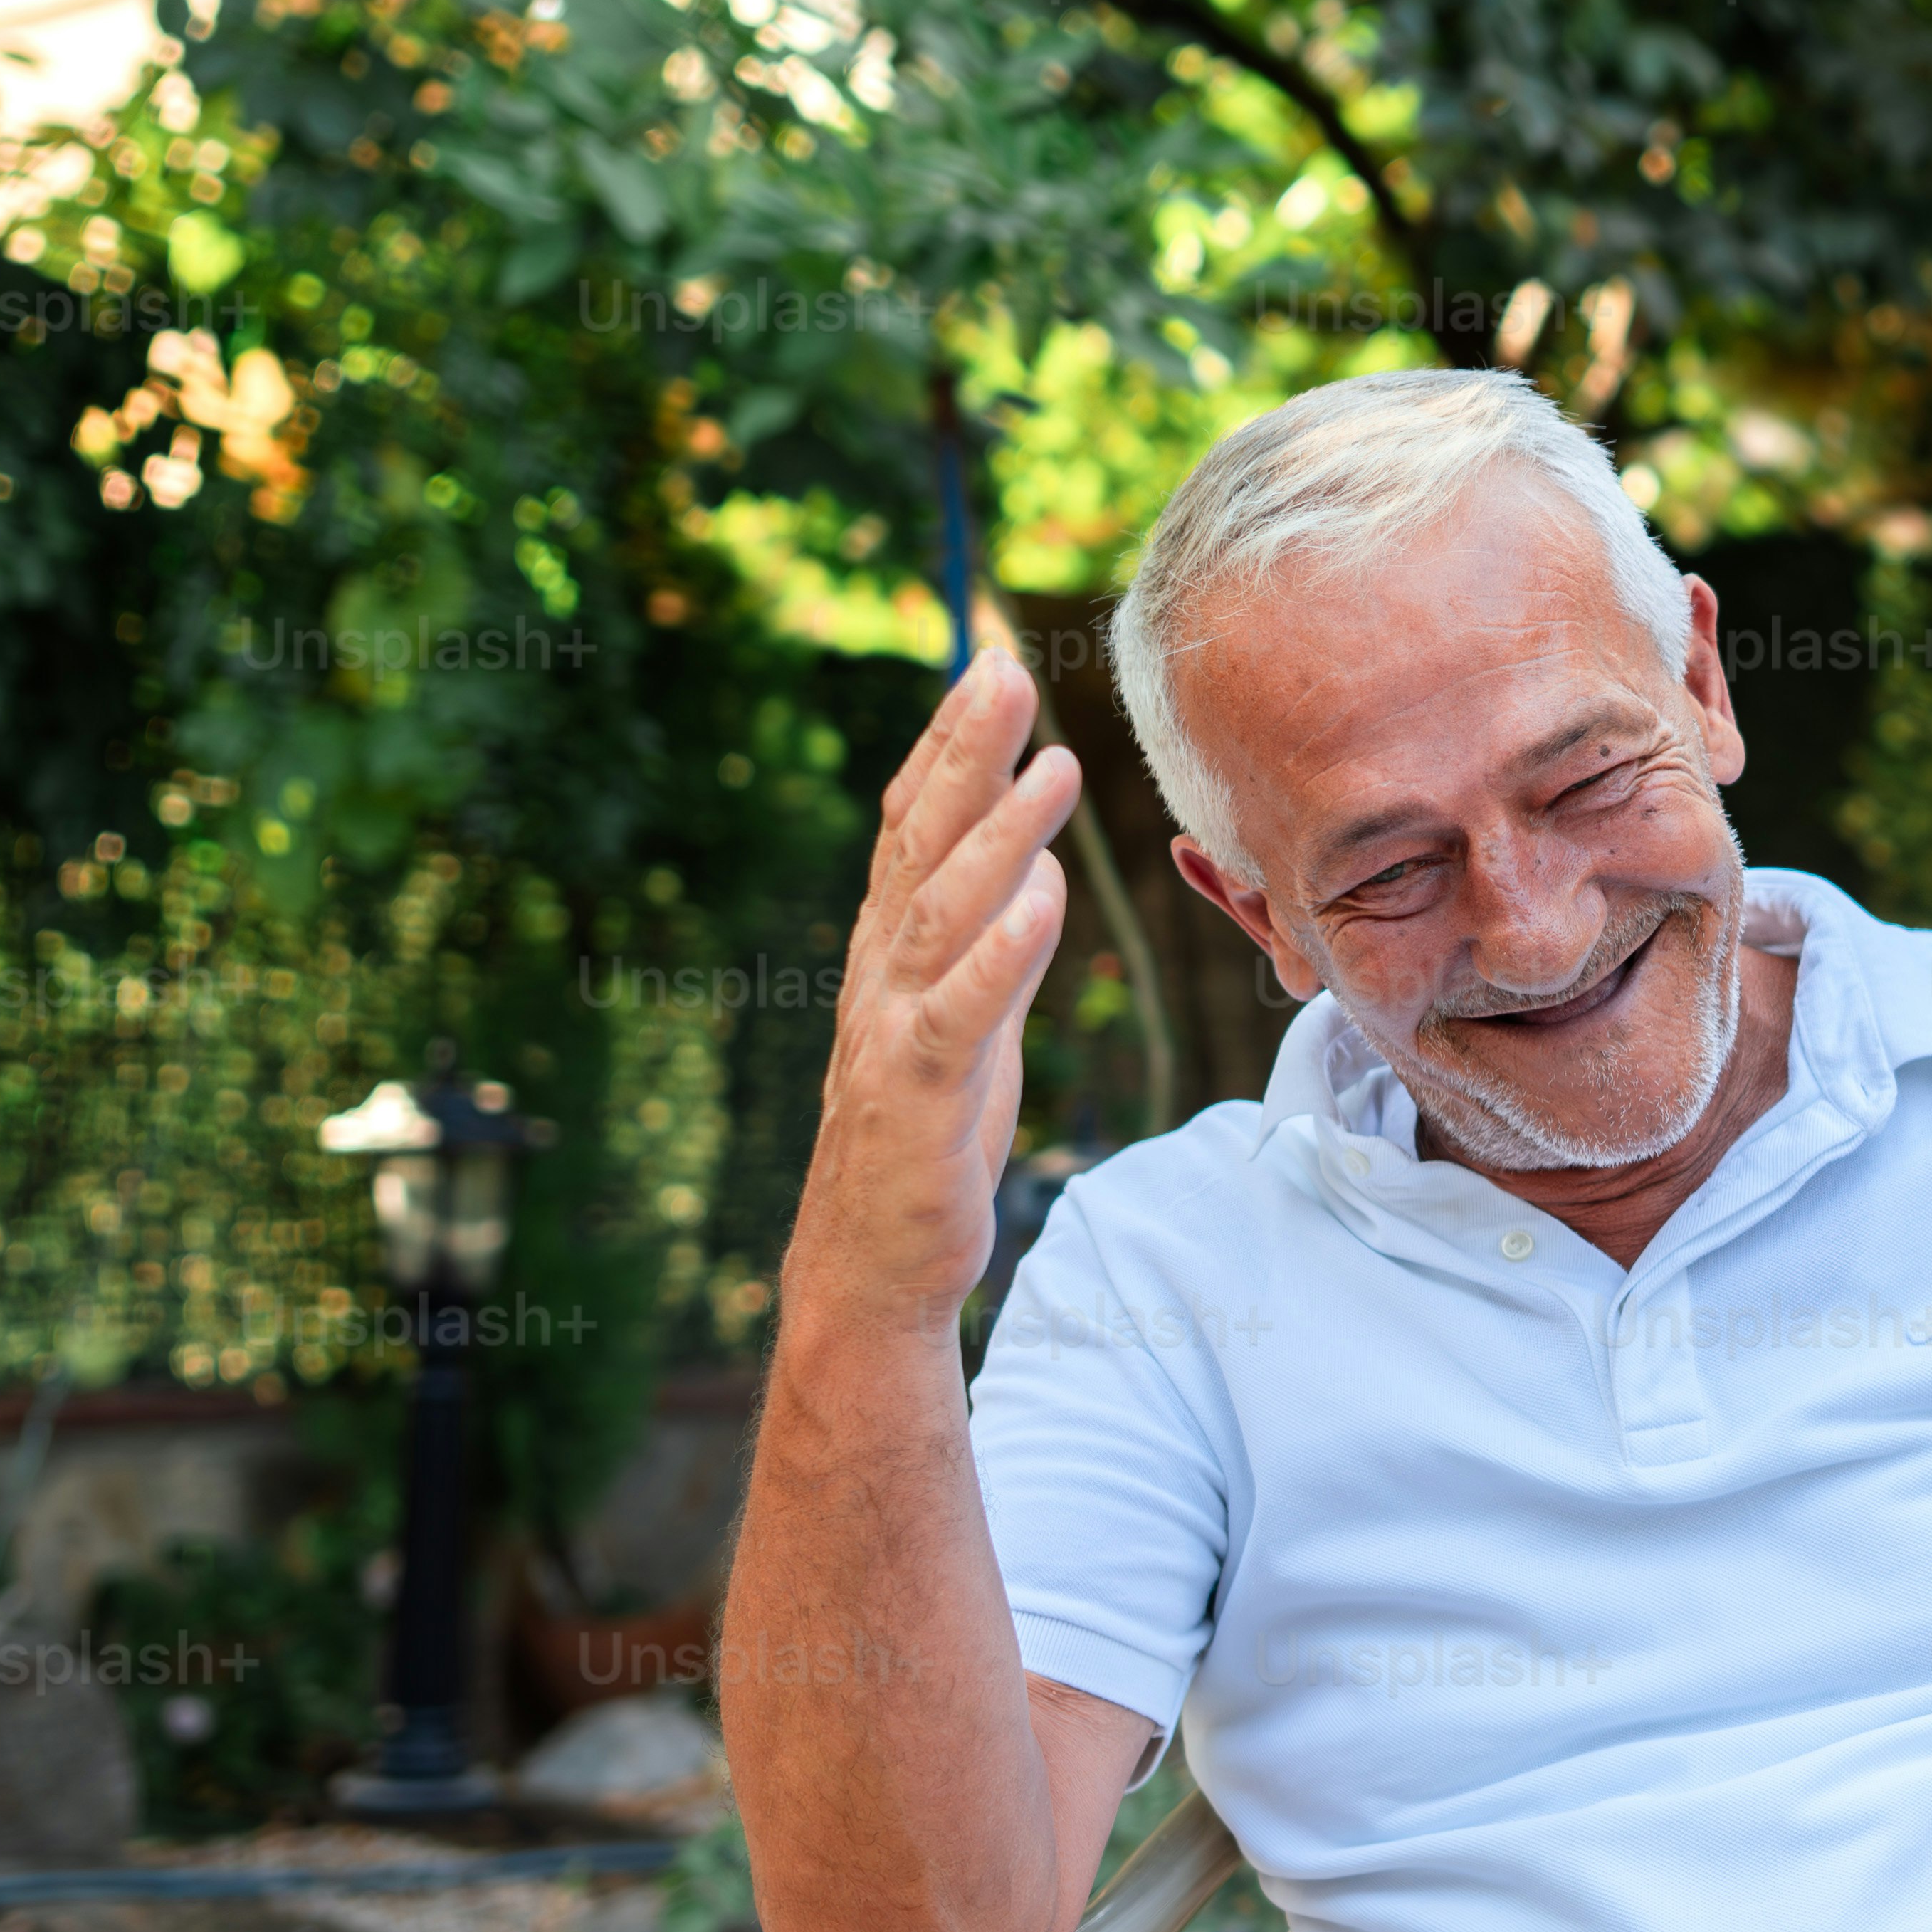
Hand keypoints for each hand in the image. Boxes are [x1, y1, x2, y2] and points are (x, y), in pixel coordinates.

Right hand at [800, 643, 1084, 1328]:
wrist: (874, 1265)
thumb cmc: (926, 1141)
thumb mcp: (970, 1026)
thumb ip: (996, 949)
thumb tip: (1034, 870)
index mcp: (891, 955)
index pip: (910, 831)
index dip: (946, 747)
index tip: (987, 666)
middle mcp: (879, 977)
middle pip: (919, 846)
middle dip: (962, 754)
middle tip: (1004, 668)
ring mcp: (891, 1033)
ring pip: (940, 915)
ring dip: (997, 835)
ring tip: (1057, 764)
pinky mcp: (916, 1099)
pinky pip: (958, 1015)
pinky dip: (1000, 955)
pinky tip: (1044, 898)